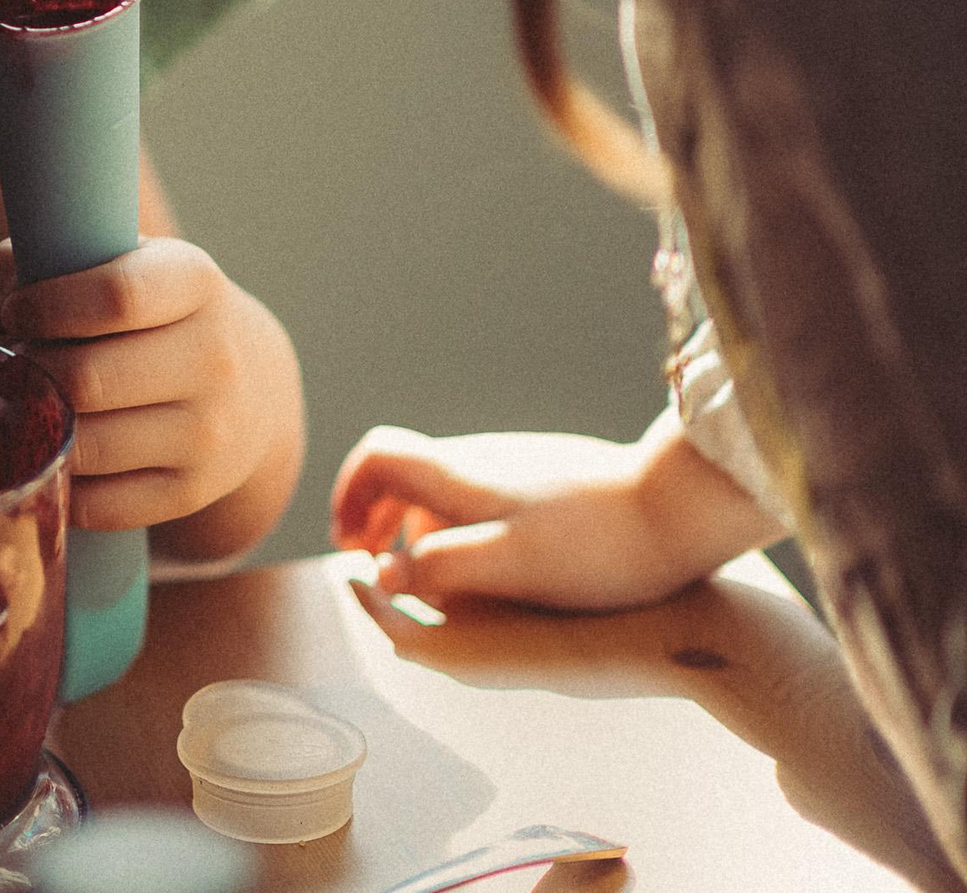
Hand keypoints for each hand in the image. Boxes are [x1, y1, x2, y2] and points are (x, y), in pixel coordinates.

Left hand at [0, 237, 285, 532]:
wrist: (249, 387)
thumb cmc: (154, 314)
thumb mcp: (120, 263)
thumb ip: (45, 262)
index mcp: (194, 282)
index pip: (115, 296)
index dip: (45, 306)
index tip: (15, 312)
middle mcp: (213, 359)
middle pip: (86, 378)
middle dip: (29, 374)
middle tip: (14, 367)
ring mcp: (208, 434)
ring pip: (86, 446)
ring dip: (37, 429)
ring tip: (30, 406)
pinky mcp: (191, 493)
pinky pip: (96, 504)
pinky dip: (60, 481)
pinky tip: (57, 450)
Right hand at [330, 423, 764, 611]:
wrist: (682, 507)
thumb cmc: (597, 545)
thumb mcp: (510, 565)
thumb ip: (441, 566)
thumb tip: (382, 572)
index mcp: (461, 475)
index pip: (377, 457)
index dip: (350, 497)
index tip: (351, 544)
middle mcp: (480, 459)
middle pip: (405, 470)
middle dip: (379, 515)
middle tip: (380, 564)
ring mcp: (518, 464)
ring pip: (446, 485)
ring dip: (421, 523)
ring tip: (435, 573)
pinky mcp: (551, 477)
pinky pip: (485, 495)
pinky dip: (464, 524)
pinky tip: (498, 564)